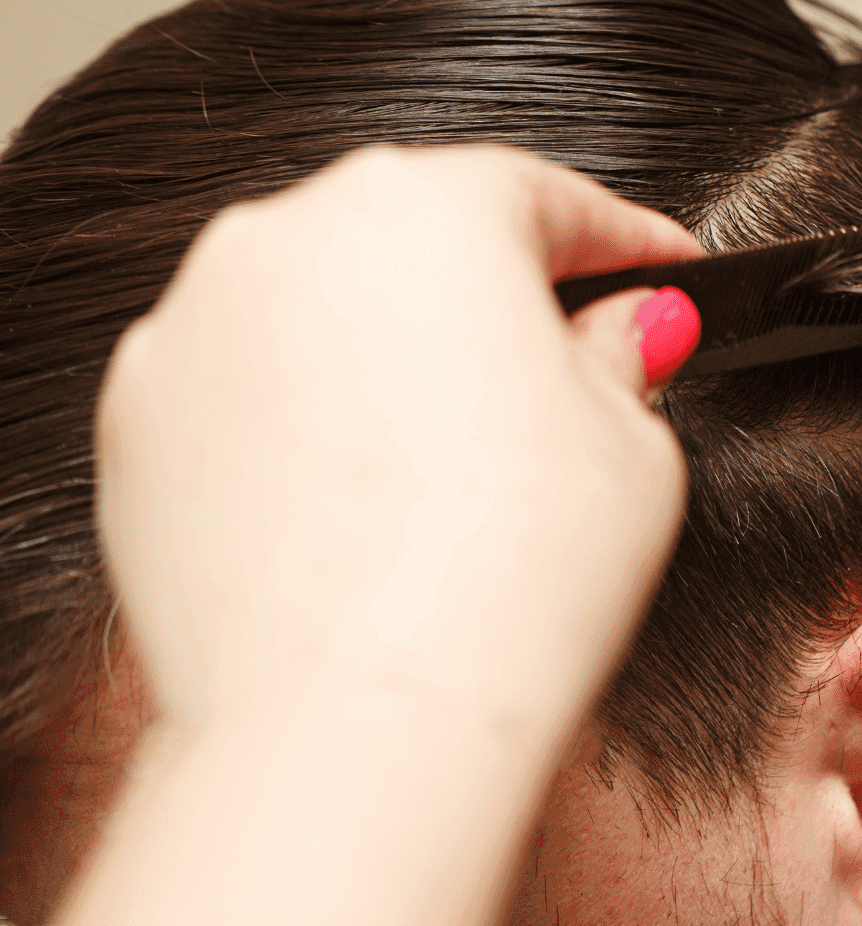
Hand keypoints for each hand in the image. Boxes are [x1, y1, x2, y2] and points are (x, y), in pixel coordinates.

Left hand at [59, 145, 703, 925]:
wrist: (354, 728)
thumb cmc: (502, 584)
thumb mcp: (632, 450)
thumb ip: (623, 358)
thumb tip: (625, 332)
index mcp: (424, 210)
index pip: (546, 196)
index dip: (623, 241)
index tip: (659, 270)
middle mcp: (289, 238)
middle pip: (422, 242)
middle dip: (502, 300)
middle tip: (573, 377)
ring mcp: (195, 327)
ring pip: (326, 311)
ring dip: (398, 361)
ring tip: (464, 467)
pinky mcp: (138, 421)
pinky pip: (252, 390)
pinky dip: (312, 424)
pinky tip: (373, 504)